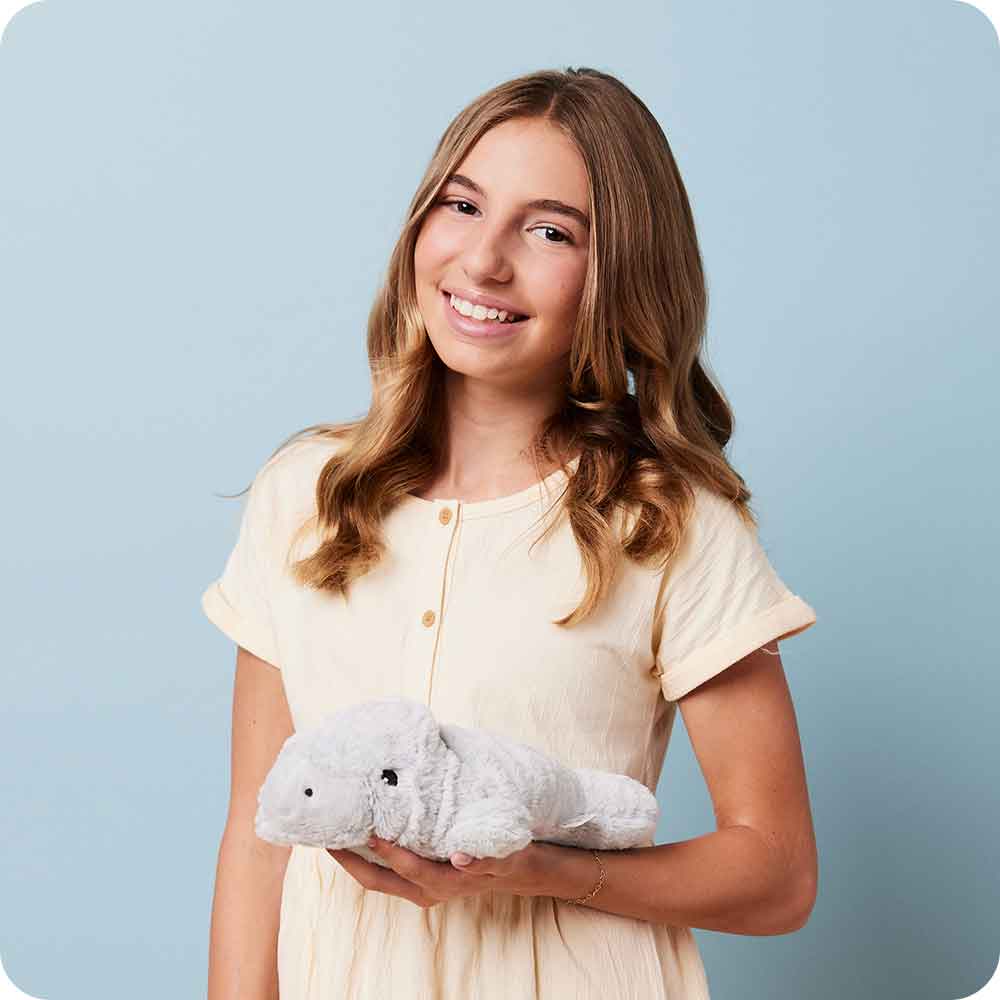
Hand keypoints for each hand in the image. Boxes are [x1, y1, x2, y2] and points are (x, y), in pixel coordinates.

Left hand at [327, 836, 542, 909]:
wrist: (514, 871)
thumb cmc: (506, 860)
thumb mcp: (503, 858)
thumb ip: (483, 860)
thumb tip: (460, 858)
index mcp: (442, 883)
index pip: (406, 868)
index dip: (386, 851)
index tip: (369, 831)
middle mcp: (425, 890)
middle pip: (376, 880)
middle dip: (349, 861)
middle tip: (326, 836)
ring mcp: (418, 886)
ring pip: (376, 877)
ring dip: (353, 859)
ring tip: (333, 832)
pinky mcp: (416, 877)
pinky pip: (384, 870)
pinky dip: (366, 855)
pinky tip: (356, 834)